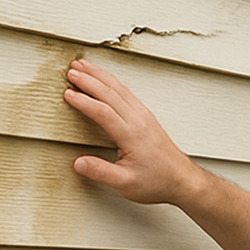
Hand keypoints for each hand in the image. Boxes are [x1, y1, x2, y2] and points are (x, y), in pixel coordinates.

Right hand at [64, 59, 197, 204]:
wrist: (181, 179)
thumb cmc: (157, 181)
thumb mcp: (126, 184)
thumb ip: (101, 172)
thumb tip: (78, 163)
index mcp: (133, 135)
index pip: (104, 112)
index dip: (84, 102)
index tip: (67, 94)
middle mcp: (139, 121)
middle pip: (111, 93)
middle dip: (89, 80)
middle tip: (70, 71)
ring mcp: (144, 116)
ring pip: (120, 89)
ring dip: (100, 75)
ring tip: (82, 65)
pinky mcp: (146, 117)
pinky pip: (126, 92)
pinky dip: (111, 82)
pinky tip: (104, 78)